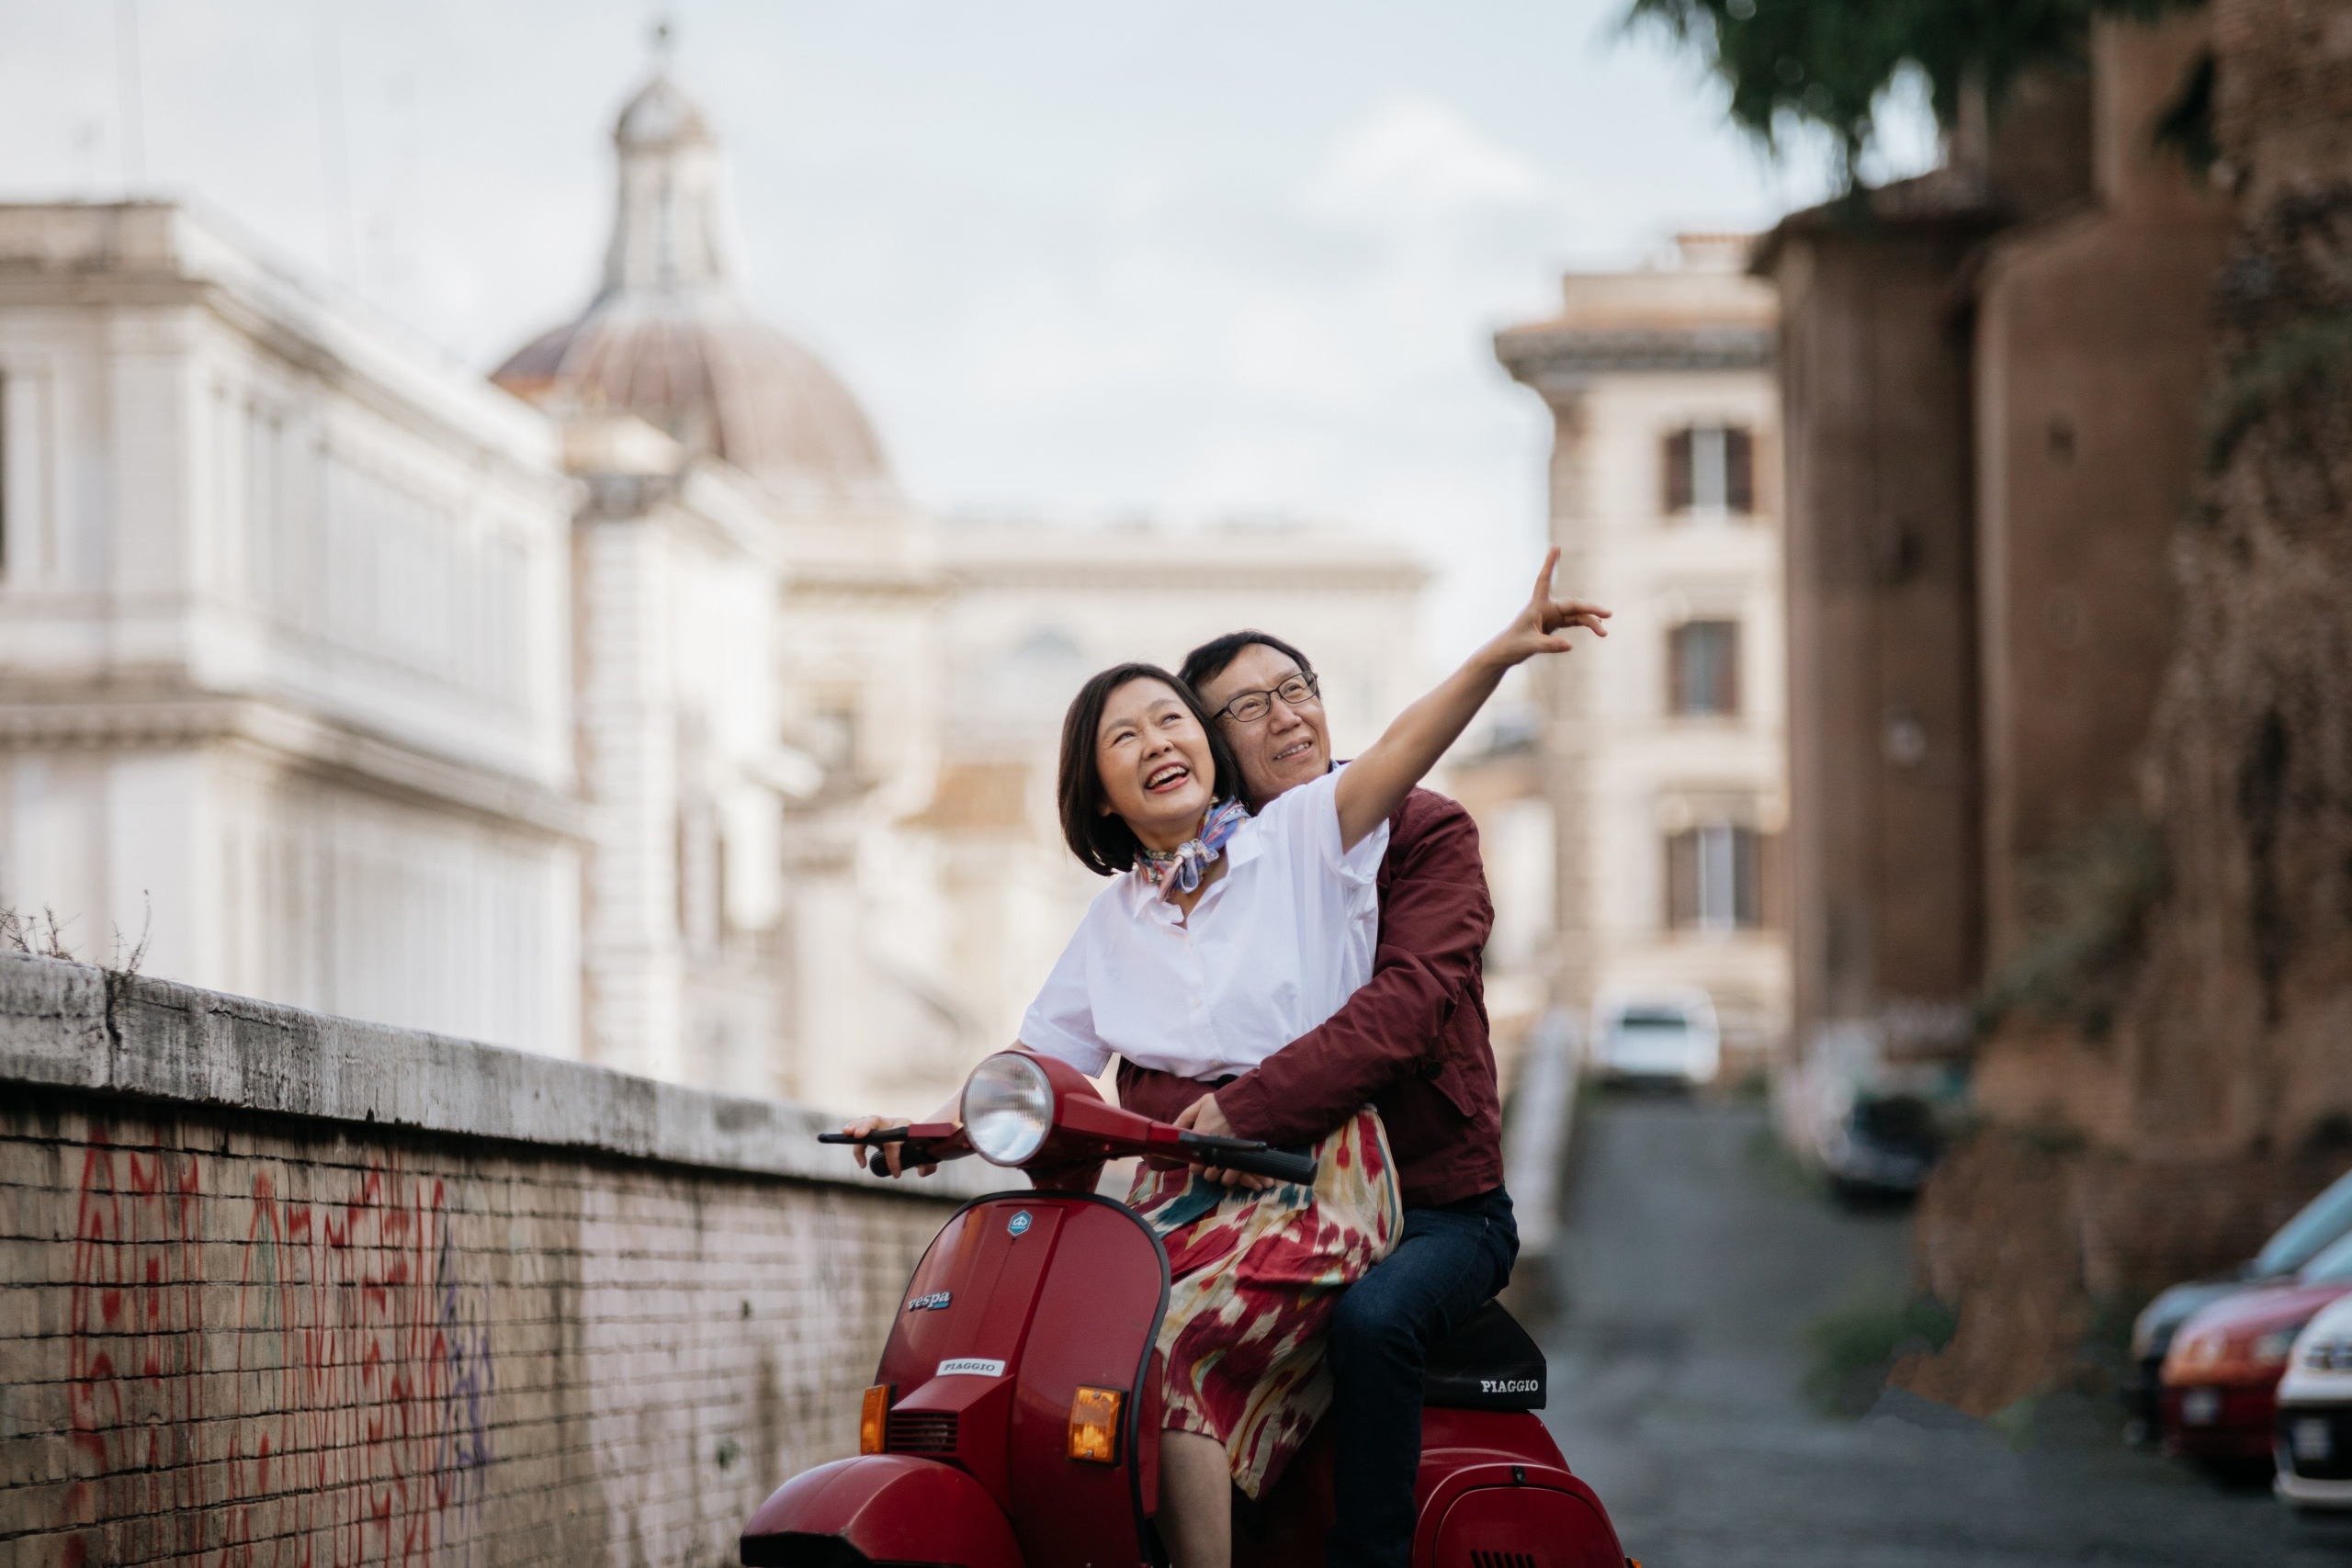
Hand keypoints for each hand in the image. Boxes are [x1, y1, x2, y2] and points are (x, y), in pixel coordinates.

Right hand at [840, 1115, 936, 1178]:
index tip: (896, 1174)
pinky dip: (853, 1137)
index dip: (893, 1159)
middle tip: (859, 1136)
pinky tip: (852, 1151)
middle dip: (866, 1127)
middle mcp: (891, 1123)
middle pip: (876, 1120)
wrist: (916, 1136)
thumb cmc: (920, 1146)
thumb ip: (928, 1164)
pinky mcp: (872, 1131)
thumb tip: (921, 1171)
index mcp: (905, 1127)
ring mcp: (880, 1125)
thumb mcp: (926, 1156)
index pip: (895, 1142)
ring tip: (845, 1133)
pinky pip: (859, 1131)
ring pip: (866, 1121)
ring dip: (855, 1127)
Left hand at [1172, 1095, 1272, 1190]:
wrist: (1251, 1103)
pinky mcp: (1241, 1159)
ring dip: (1217, 1173)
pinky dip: (1230, 1176)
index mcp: (1200, 1136)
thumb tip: (1171, 1128)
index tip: (1198, 1157)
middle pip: (1202, 1173)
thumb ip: (1185, 1117)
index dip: (1194, 1162)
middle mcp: (1212, 1149)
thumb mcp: (1202, 1103)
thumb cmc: (1224, 1103)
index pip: (1191, 1162)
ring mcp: (1226, 1156)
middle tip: (1211, 1159)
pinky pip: (1231, 1178)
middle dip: (1206, 1168)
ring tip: (1221, 1164)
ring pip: (1216, 1178)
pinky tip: (1230, 1168)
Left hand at [1480, 548, 1608, 670]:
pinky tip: (1597, 628)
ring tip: (1604, 633)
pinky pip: (1573, 621)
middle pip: (1572, 604)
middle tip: (1609, 614)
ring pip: (1575, 615)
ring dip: (1590, 622)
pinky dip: (1585, 624)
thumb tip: (1570, 645)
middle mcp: (1546, 607)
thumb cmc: (1513, 646)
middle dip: (1591, 609)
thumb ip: (1550, 646)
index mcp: (1537, 605)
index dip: (1550, 564)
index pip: (1544, 580)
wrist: (1505, 654)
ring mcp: (1551, 616)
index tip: (1555, 547)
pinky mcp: (1554, 624)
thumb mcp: (1531, 646)